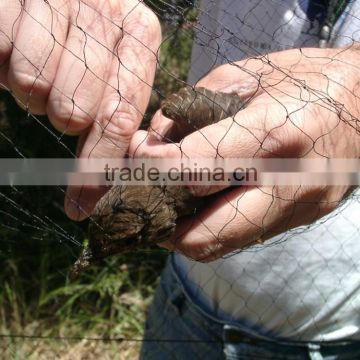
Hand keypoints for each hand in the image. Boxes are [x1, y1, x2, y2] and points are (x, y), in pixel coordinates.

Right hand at [0, 0, 160, 219]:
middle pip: (76, 110)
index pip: (120, 118)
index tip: (81, 207)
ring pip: (34, 85)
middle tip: (64, 103)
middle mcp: (106, 9)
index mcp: (140, 33)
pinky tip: (19, 48)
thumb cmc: (83, 47)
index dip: (98, 168)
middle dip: (66, 119)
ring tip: (42, 72)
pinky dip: (3, 64)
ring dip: (33, 93)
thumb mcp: (111, 78)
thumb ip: (114, 122)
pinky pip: (1, 56)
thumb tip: (93, 195)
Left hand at [129, 46, 359, 260]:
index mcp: (274, 133)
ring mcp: (298, 209)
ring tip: (172, 199)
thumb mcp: (244, 75)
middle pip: (204, 235)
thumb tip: (153, 145)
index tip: (139, 158)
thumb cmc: (302, 78)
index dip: (153, 169)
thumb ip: (192, 109)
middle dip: (163, 221)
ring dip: (183, 229)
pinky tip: (204, 201)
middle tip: (148, 193)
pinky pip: (240, 236)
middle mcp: (288, 183)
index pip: (194, 171)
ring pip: (220, 245)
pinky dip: (211, 225)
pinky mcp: (301, 219)